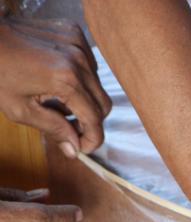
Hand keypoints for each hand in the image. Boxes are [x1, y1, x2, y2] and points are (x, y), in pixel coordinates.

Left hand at [0, 17, 110, 156]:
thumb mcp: (19, 109)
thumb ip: (53, 129)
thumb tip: (74, 149)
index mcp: (66, 80)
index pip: (94, 118)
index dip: (92, 139)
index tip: (82, 148)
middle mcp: (79, 60)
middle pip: (103, 104)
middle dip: (90, 122)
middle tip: (69, 128)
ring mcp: (79, 45)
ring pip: (98, 86)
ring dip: (84, 100)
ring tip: (57, 102)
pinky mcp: (75, 35)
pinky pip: (89, 67)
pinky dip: (80, 79)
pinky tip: (58, 80)